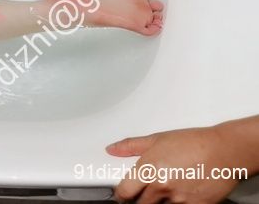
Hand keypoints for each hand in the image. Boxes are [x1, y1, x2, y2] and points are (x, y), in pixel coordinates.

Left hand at [107, 125, 245, 202]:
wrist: (224, 151)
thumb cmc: (193, 142)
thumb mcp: (157, 139)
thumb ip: (131, 146)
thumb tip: (112, 149)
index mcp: (148, 170)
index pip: (125, 192)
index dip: (121, 195)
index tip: (122, 195)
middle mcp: (161, 187)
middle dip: (140, 199)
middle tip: (145, 191)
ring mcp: (178, 200)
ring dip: (158, 202)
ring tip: (166, 188)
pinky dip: (177, 203)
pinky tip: (181, 194)